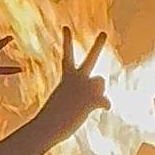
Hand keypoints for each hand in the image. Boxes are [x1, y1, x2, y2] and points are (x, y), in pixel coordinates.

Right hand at [37, 27, 108, 141]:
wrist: (48, 126)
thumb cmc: (50, 120)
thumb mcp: (62, 104)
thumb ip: (77, 97)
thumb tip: (96, 101)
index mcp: (67, 77)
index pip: (67, 55)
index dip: (66, 41)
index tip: (65, 27)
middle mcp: (77, 78)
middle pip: (91, 58)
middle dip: (97, 45)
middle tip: (103, 33)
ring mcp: (86, 87)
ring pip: (101, 82)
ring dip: (97, 91)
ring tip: (84, 102)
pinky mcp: (93, 99)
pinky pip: (106, 101)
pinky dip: (105, 106)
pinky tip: (100, 110)